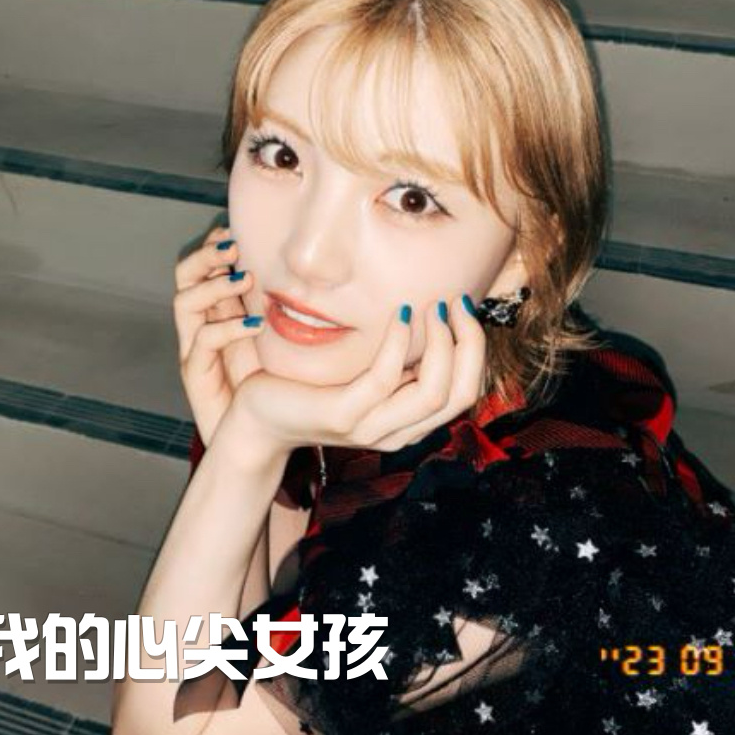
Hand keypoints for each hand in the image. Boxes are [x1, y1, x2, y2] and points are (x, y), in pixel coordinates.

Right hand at [174, 224, 266, 447]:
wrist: (252, 439)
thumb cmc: (270, 384)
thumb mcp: (281, 336)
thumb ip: (288, 305)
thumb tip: (323, 270)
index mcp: (218, 309)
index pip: (205, 263)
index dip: (215, 243)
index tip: (240, 229)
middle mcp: (200, 323)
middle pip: (185, 274)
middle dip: (206, 254)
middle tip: (234, 246)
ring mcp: (194, 348)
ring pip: (184, 301)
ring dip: (214, 284)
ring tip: (244, 278)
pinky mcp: (195, 374)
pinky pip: (201, 342)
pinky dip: (227, 328)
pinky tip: (254, 323)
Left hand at [226, 297, 487, 456]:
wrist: (259, 418)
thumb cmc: (313, 389)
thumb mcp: (365, 378)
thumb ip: (400, 365)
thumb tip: (435, 320)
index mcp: (410, 424)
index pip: (466, 393)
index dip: (475, 349)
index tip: (465, 308)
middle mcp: (398, 433)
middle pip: (460, 395)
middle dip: (469, 344)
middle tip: (458, 302)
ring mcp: (371, 428)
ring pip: (432, 393)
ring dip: (441, 342)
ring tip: (432, 306)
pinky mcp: (342, 416)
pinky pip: (384, 380)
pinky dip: (399, 343)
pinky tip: (398, 314)